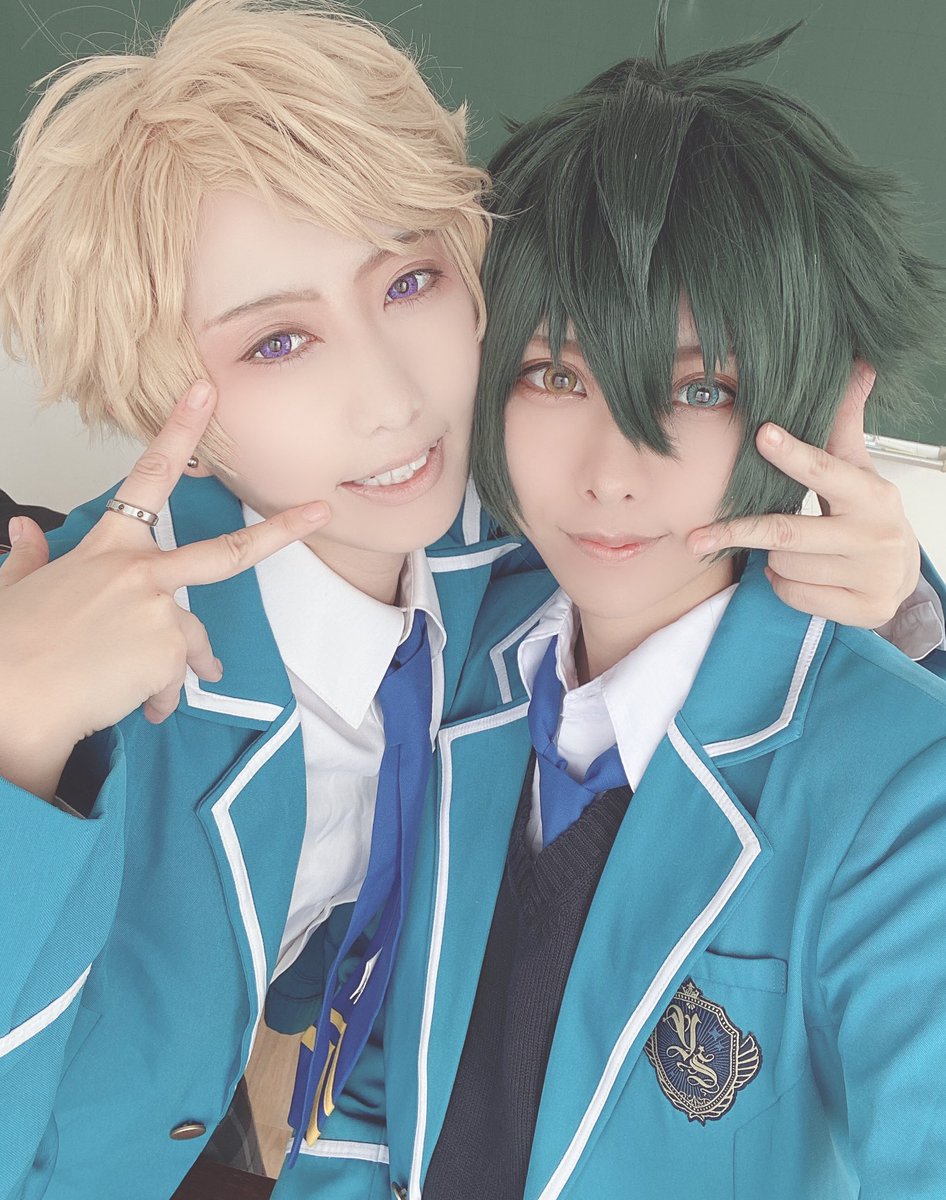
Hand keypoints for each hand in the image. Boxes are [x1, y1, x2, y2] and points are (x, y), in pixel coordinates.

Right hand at [0, 380, 329, 801]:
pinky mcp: (168, 654)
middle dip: (281, 531)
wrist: (8, 701)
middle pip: (228, 551)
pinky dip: (160, 698)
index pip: (147, 478)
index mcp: (106, 548)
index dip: (180, 432)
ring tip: (152, 695)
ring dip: (183, 667)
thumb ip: (28, 556)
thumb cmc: (8, 647)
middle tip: (320, 514)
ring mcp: (160, 611)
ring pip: (194, 639)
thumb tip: (23, 528)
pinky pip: (177, 680)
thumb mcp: (15, 589)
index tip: (206, 393)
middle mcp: (141, 572)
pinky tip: (137, 710)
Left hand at [687, 362, 919, 626]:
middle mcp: (875, 536)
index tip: (762, 434)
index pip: (826, 470)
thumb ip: (844, 426)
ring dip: (770, 559)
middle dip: (739, 533)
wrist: (902, 576)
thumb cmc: (866, 515)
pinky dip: (783, 586)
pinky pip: (794, 596)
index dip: (793, 454)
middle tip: (695, 537)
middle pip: (787, 533)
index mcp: (873, 495)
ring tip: (785, 550)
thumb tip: (857, 367)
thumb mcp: (858, 470)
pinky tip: (797, 575)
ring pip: (785, 566)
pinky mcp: (862, 610)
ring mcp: (871, 576)